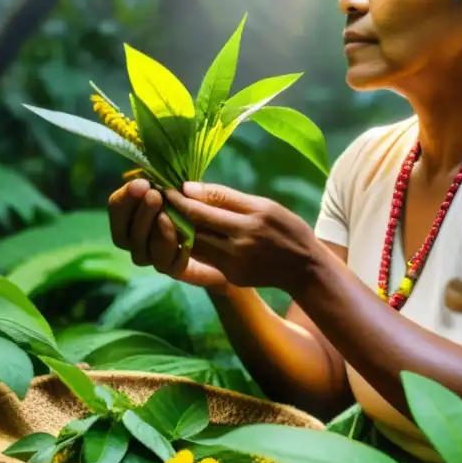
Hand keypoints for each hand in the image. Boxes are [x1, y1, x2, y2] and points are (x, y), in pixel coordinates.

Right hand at [107, 179, 230, 290]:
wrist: (234, 242)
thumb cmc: (214, 210)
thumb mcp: (204, 193)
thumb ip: (187, 188)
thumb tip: (176, 185)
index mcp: (138, 212)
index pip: (117, 207)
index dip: (125, 198)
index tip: (142, 183)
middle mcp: (141, 238)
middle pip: (123, 234)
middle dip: (138, 213)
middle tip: (155, 195)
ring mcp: (155, 256)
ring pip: (140, 252)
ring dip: (151, 231)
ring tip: (166, 214)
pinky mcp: (174, 269)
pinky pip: (165, 264)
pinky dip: (170, 248)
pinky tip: (183, 236)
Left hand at [164, 182, 322, 293]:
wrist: (305, 268)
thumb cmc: (286, 228)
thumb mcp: (264, 205)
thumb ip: (227, 197)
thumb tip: (189, 187)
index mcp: (252, 218)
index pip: (206, 204)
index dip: (181, 196)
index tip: (166, 186)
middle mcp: (242, 241)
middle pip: (195, 224)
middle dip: (173, 210)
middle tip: (156, 198)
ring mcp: (234, 262)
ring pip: (193, 243)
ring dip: (176, 228)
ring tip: (163, 214)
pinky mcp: (230, 276)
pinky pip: (203, 257)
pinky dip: (190, 244)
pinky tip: (181, 233)